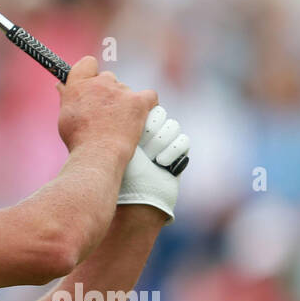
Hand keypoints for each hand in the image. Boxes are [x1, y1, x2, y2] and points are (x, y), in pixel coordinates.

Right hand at [56, 56, 157, 158]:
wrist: (97, 154)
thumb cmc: (79, 139)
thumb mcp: (65, 116)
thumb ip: (67, 96)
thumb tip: (61, 85)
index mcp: (79, 84)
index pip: (88, 63)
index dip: (91, 73)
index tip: (91, 83)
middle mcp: (100, 83)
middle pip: (108, 78)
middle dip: (108, 92)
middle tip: (105, 111)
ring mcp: (120, 91)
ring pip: (126, 90)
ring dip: (124, 102)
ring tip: (119, 124)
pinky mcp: (138, 102)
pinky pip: (149, 96)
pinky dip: (147, 104)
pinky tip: (142, 115)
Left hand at [116, 105, 189, 221]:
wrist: (134, 199)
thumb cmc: (119, 173)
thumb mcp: (115, 145)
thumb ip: (119, 125)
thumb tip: (127, 101)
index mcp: (131, 126)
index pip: (145, 106)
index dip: (143, 118)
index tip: (133, 133)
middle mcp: (148, 132)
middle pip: (161, 114)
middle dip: (151, 131)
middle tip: (142, 148)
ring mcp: (164, 142)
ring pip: (173, 126)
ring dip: (161, 142)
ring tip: (151, 158)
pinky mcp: (179, 155)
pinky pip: (184, 141)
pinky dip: (173, 150)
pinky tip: (161, 163)